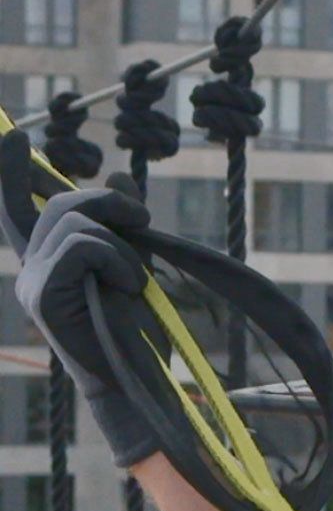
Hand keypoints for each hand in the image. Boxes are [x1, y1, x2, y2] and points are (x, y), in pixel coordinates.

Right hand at [2, 131, 161, 465]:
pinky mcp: (44, 294)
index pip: (19, 207)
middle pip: (62, 203)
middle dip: (109, 202)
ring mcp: (33, 282)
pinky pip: (83, 247)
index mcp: (49, 259)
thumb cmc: (137, 328)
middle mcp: (31, 267)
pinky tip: (127, 287)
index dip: (12, 170)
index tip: (11, 134)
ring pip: (75, 221)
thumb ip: (120, 225)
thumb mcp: (132, 262)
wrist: (138, 376)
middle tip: (142, 221)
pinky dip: (116, 260)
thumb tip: (114, 178)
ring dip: (121, 243)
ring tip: (134, 280)